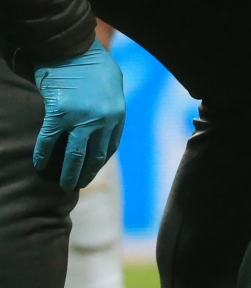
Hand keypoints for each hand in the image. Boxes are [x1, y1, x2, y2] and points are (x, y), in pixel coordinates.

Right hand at [33, 39, 125, 191]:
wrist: (71, 46)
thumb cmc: (92, 61)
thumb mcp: (112, 85)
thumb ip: (110, 106)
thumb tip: (103, 121)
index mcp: (117, 115)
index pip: (110, 147)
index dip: (99, 161)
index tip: (92, 170)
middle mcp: (102, 121)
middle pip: (94, 156)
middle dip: (86, 173)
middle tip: (77, 185)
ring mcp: (81, 118)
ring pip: (75, 154)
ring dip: (69, 172)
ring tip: (63, 185)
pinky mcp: (59, 113)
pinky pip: (50, 139)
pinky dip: (43, 153)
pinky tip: (39, 164)